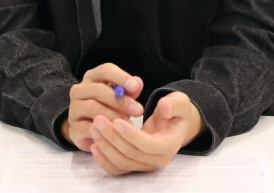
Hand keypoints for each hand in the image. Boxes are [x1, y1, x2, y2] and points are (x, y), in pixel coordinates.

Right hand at [61, 63, 143, 150]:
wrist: (90, 131)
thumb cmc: (109, 108)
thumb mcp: (122, 97)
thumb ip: (130, 90)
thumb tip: (137, 83)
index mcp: (93, 77)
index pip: (105, 70)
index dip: (121, 77)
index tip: (135, 87)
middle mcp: (80, 89)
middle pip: (98, 89)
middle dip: (120, 100)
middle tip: (138, 110)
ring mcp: (74, 108)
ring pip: (92, 107)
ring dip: (113, 115)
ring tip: (128, 124)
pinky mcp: (73, 126)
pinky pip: (86, 126)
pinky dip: (102, 129)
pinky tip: (114, 133)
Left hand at [88, 91, 204, 175]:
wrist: (174, 125)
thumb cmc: (175, 112)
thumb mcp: (179, 103)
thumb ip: (174, 104)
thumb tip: (165, 107)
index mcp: (169, 145)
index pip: (148, 145)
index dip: (130, 135)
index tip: (116, 120)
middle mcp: (157, 160)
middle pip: (131, 155)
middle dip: (112, 137)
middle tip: (98, 119)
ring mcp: (145, 166)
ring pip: (121, 162)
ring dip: (105, 146)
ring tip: (94, 126)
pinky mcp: (134, 167)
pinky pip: (116, 169)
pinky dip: (103, 160)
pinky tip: (93, 145)